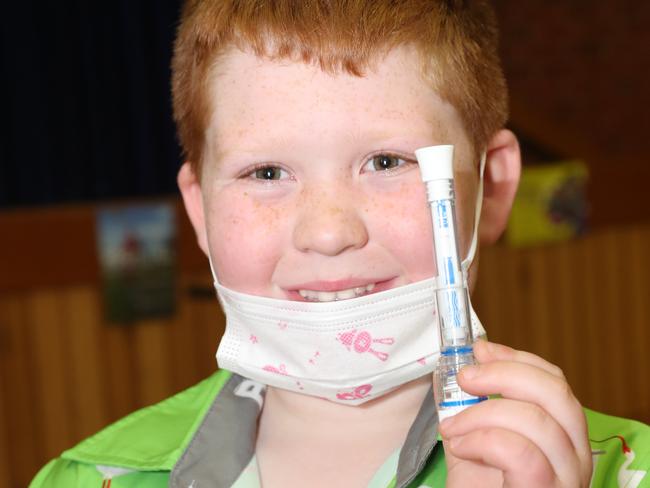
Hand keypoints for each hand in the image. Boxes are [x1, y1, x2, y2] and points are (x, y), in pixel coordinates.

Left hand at [437, 341, 592, 486]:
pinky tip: (462, 446)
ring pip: (539, 420)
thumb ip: (470, 407)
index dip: (517, 358)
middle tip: (466, 377)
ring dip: (483, 414)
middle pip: (556, 393)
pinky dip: (484, 440)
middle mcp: (575, 457)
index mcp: (560, 436)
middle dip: (504, 374)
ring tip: (453, 428)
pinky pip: (523, 453)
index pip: (555, 382)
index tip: (480, 350)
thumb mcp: (473, 440)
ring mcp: (565, 479)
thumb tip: (457, 368)